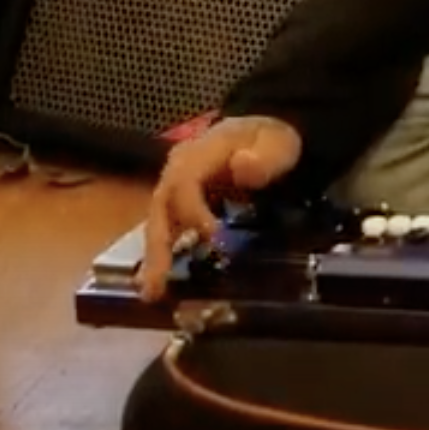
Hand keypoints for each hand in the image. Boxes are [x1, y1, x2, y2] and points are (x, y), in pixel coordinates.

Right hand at [138, 114, 303, 300]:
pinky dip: (164, 255)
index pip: (184, 183)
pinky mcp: (182, 205)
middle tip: (154, 286)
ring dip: (155, 257)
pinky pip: (168, 229)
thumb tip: (242, 167)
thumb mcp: (278, 142)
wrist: (266, 137)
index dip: (194, 212)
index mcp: (199, 153)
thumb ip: (265, 156)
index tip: (215, 240)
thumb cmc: (270, 141)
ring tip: (151, 292)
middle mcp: (179, 170)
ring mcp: (177, 188)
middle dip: (157, 246)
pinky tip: (162, 283)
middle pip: (161, 207)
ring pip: (159, 222)